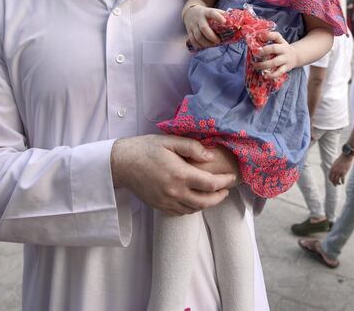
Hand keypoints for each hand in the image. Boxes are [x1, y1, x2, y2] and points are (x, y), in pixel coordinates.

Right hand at [110, 135, 234, 215]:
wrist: (122, 164)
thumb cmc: (146, 149)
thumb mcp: (170, 141)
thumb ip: (192, 147)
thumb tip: (210, 156)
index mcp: (180, 175)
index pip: (210, 184)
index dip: (224, 182)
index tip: (231, 177)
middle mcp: (175, 192)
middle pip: (205, 202)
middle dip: (219, 197)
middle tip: (226, 189)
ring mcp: (167, 201)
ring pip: (194, 209)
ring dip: (207, 203)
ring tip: (213, 194)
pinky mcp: (159, 206)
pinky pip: (181, 212)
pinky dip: (192, 208)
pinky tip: (195, 199)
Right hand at [183, 5, 225, 49]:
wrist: (190, 12)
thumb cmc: (206, 14)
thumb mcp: (213, 11)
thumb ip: (222, 15)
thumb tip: (234, 22)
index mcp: (206, 12)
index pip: (212, 13)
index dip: (218, 17)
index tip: (224, 22)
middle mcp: (199, 19)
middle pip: (204, 28)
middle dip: (212, 36)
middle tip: (218, 41)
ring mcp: (193, 25)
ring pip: (198, 36)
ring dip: (206, 43)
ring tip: (213, 44)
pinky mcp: (189, 31)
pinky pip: (193, 40)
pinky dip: (199, 45)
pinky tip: (205, 46)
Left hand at [254, 31, 298, 78]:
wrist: (296, 56)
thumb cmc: (282, 49)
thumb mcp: (278, 42)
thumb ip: (268, 40)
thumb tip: (254, 39)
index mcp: (281, 41)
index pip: (276, 36)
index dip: (268, 35)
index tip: (259, 36)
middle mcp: (283, 49)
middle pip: (274, 48)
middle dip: (264, 50)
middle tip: (254, 53)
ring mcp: (285, 59)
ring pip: (274, 62)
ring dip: (263, 65)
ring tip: (254, 65)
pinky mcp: (285, 68)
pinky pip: (278, 72)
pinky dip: (271, 75)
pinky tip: (264, 76)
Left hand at [329, 154, 353, 185]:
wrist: (346, 156)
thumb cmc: (342, 159)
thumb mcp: (335, 163)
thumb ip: (334, 168)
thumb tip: (334, 172)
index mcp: (332, 168)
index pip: (329, 176)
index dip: (331, 180)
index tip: (333, 182)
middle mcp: (335, 170)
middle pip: (333, 179)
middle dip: (334, 183)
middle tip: (335, 185)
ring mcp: (339, 171)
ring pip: (337, 180)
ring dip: (338, 183)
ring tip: (339, 184)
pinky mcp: (344, 172)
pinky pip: (342, 179)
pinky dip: (342, 182)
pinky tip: (343, 183)